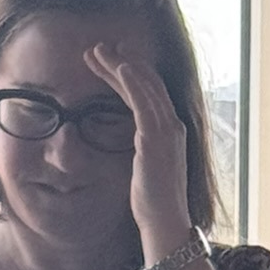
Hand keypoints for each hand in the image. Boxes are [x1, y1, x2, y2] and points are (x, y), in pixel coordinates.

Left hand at [84, 42, 190, 257]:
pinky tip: (119, 66)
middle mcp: (173, 126)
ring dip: (120, 65)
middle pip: (148, 83)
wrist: (165, 222)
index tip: (113, 60)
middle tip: (100, 47)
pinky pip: (144, 103)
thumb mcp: (146, 169)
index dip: (132, 74)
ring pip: (143, 87)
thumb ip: (142, 150)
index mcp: (170, 132)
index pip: (151, 93)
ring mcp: (166, 131)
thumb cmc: (153, 204)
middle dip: (123, 61)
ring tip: (97, 51)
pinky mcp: (156, 138)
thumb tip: (132, 144)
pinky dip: (132, 81)